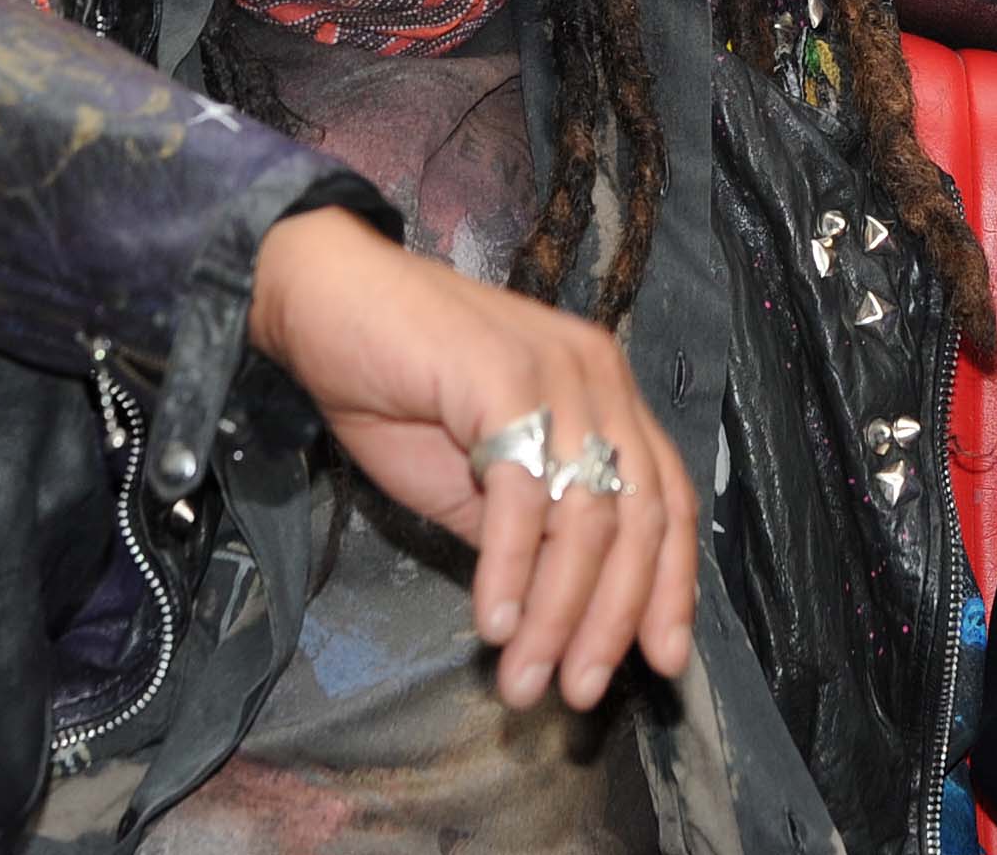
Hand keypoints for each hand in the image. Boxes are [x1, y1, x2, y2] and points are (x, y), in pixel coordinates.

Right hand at [247, 205, 696, 711]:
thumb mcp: (478, 481)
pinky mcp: (503, 376)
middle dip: (613, 619)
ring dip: (559, 614)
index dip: (671, 585)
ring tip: (523, 678)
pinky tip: (494, 623)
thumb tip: (571, 616)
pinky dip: (512, 571)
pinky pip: (521, 496)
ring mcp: (556, 371)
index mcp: (606, 393)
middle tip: (581, 691)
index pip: (668, 500)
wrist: (325, 305)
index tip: (662, 660)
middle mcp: (598, 377)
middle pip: (638, 518)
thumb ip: (532, 532)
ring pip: (584, 518)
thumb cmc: (398, 389)